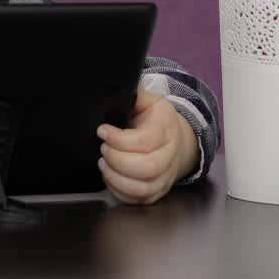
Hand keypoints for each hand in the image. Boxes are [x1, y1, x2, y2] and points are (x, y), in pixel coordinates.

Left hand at [96, 85, 199, 204]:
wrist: (177, 141)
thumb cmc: (156, 120)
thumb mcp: (148, 101)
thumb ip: (133, 93)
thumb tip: (116, 78)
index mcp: (165, 128)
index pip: (146, 140)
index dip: (119, 139)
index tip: (102, 131)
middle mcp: (169, 155)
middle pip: (147, 167)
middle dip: (117, 159)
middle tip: (103, 149)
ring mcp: (165, 176)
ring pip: (142, 187)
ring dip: (116, 177)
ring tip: (104, 164)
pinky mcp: (157, 191)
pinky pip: (138, 199)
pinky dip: (119, 191)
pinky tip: (111, 177)